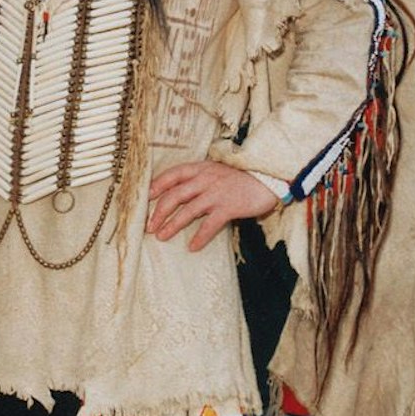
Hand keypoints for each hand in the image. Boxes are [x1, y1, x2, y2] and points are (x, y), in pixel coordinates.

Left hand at [146, 160, 278, 251]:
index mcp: (201, 168)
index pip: (172, 174)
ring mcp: (217, 193)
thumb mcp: (216, 171)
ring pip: (187, 211)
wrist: (268, 179)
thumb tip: (178, 194)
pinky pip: (209, 225)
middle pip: (174, 195)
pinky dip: (200, 237)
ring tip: (162, 236)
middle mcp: (206, 179)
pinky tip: (192, 247)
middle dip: (158, 212)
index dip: (157, 186)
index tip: (145, 198)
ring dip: (172, 225)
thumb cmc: (240, 178)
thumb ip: (199, 179)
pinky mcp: (229, 207)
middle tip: (149, 226)